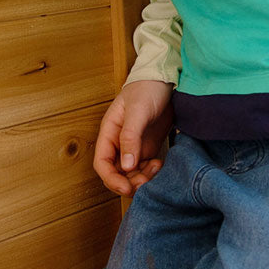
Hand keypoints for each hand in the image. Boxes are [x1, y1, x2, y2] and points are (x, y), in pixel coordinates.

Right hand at [92, 79, 173, 195]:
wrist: (166, 80)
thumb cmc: (147, 89)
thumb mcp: (138, 111)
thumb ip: (130, 137)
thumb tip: (125, 166)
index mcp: (109, 132)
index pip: (102, 163)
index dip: (111, 179)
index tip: (126, 188)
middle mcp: (119, 142)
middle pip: (116, 173)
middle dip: (129, 182)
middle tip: (146, 181)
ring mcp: (133, 146)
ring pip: (131, 174)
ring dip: (142, 178)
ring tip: (156, 168)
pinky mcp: (147, 148)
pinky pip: (145, 169)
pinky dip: (151, 173)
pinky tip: (160, 165)